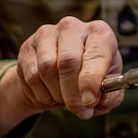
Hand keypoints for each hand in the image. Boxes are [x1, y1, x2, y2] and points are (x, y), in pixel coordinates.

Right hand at [0, 17, 123, 135]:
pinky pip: (32, 75)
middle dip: (73, 93)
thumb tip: (101, 100)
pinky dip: (42, 94)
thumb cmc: (88, 78)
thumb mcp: (106, 88)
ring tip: (64, 99)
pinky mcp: (27, 46)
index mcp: (99, 33)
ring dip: (57, 94)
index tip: (89, 102)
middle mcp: (73, 27)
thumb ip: (110, 96)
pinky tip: (50, 93)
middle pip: (68, 62)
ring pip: (47, 69)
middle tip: (79, 110)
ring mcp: (47, 34)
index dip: (91, 80)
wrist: (58, 77)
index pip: (96, 54)